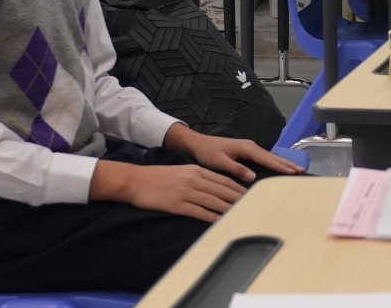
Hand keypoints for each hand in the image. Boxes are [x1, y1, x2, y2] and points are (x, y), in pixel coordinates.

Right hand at [89, 160, 245, 222]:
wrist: (136, 180)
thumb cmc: (158, 177)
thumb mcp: (182, 171)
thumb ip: (199, 177)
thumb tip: (216, 187)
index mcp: (196, 170)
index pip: (223, 179)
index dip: (238, 187)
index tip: (250, 194)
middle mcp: (194, 179)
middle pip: (222, 190)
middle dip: (238, 198)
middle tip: (253, 205)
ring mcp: (186, 192)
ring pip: (213, 201)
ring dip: (228, 208)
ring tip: (242, 214)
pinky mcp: (177, 204)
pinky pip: (198, 211)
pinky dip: (211, 217)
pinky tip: (220, 221)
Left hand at [163, 123, 303, 182]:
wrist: (198, 143)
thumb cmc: (208, 152)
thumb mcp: (220, 161)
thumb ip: (236, 168)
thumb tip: (252, 176)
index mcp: (246, 148)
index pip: (266, 158)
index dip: (280, 166)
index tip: (293, 171)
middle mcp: (250, 146)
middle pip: (272, 156)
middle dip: (287, 164)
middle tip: (301, 171)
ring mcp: (249, 148)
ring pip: (269, 156)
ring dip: (282, 163)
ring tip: (295, 170)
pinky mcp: (247, 151)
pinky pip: (264, 158)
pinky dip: (274, 162)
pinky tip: (279, 167)